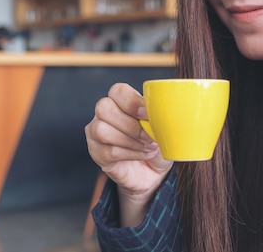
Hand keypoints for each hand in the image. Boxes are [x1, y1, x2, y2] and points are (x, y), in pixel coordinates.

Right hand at [85, 82, 172, 225]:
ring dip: (130, 140)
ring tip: (147, 146)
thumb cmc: (157, 142)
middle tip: (149, 136)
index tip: (147, 115)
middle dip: (130, 124)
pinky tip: (143, 154)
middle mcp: (105, 114)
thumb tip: (167, 110)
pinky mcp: (97, 153)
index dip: (132, 102)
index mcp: (122, 101)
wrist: (154, 171)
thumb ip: (161, 114)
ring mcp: (96, 133)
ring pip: (102, 130)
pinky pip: (108, 151)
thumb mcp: (164, 127)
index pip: (117, 91)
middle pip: (104, 108)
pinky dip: (130, 154)